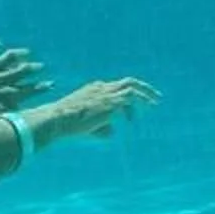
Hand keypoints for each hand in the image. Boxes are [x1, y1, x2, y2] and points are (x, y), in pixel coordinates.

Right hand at [32, 77, 155, 145]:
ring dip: (146, 95)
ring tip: (156, 103)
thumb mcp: (85, 124)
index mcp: (94, 88)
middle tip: (156, 96)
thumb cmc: (67, 123)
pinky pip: (130, 99)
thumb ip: (101, 126)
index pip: (114, 87)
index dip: (125, 98)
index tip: (131, 108)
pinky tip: (134, 120)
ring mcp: (106, 93)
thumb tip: (113, 132)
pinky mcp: (110, 102)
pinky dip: (134, 108)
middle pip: (128, 82)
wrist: (58, 118)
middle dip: (143, 88)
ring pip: (132, 87)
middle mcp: (102, 88)